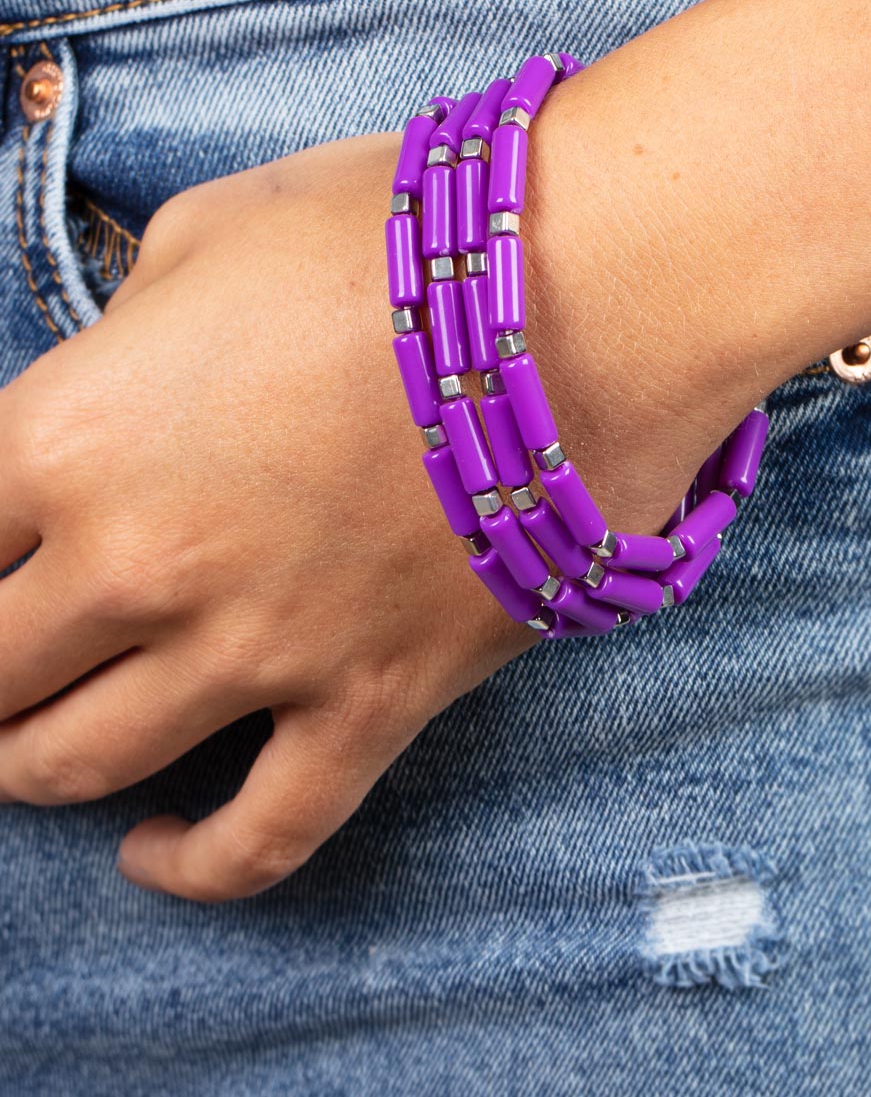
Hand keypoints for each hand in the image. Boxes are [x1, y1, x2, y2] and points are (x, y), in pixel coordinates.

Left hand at [0, 118, 724, 902]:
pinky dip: (188, 865)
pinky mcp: (370, 703)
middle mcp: (140, 561)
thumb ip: (124, 329)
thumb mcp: (208, 231)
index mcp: (74, 433)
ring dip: (31, 762)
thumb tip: (115, 382)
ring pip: (79, 764)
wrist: (586, 289)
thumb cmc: (392, 236)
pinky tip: (150, 849)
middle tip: (4, 648)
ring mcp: (256, 649)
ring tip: (34, 741)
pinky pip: (260, 838)